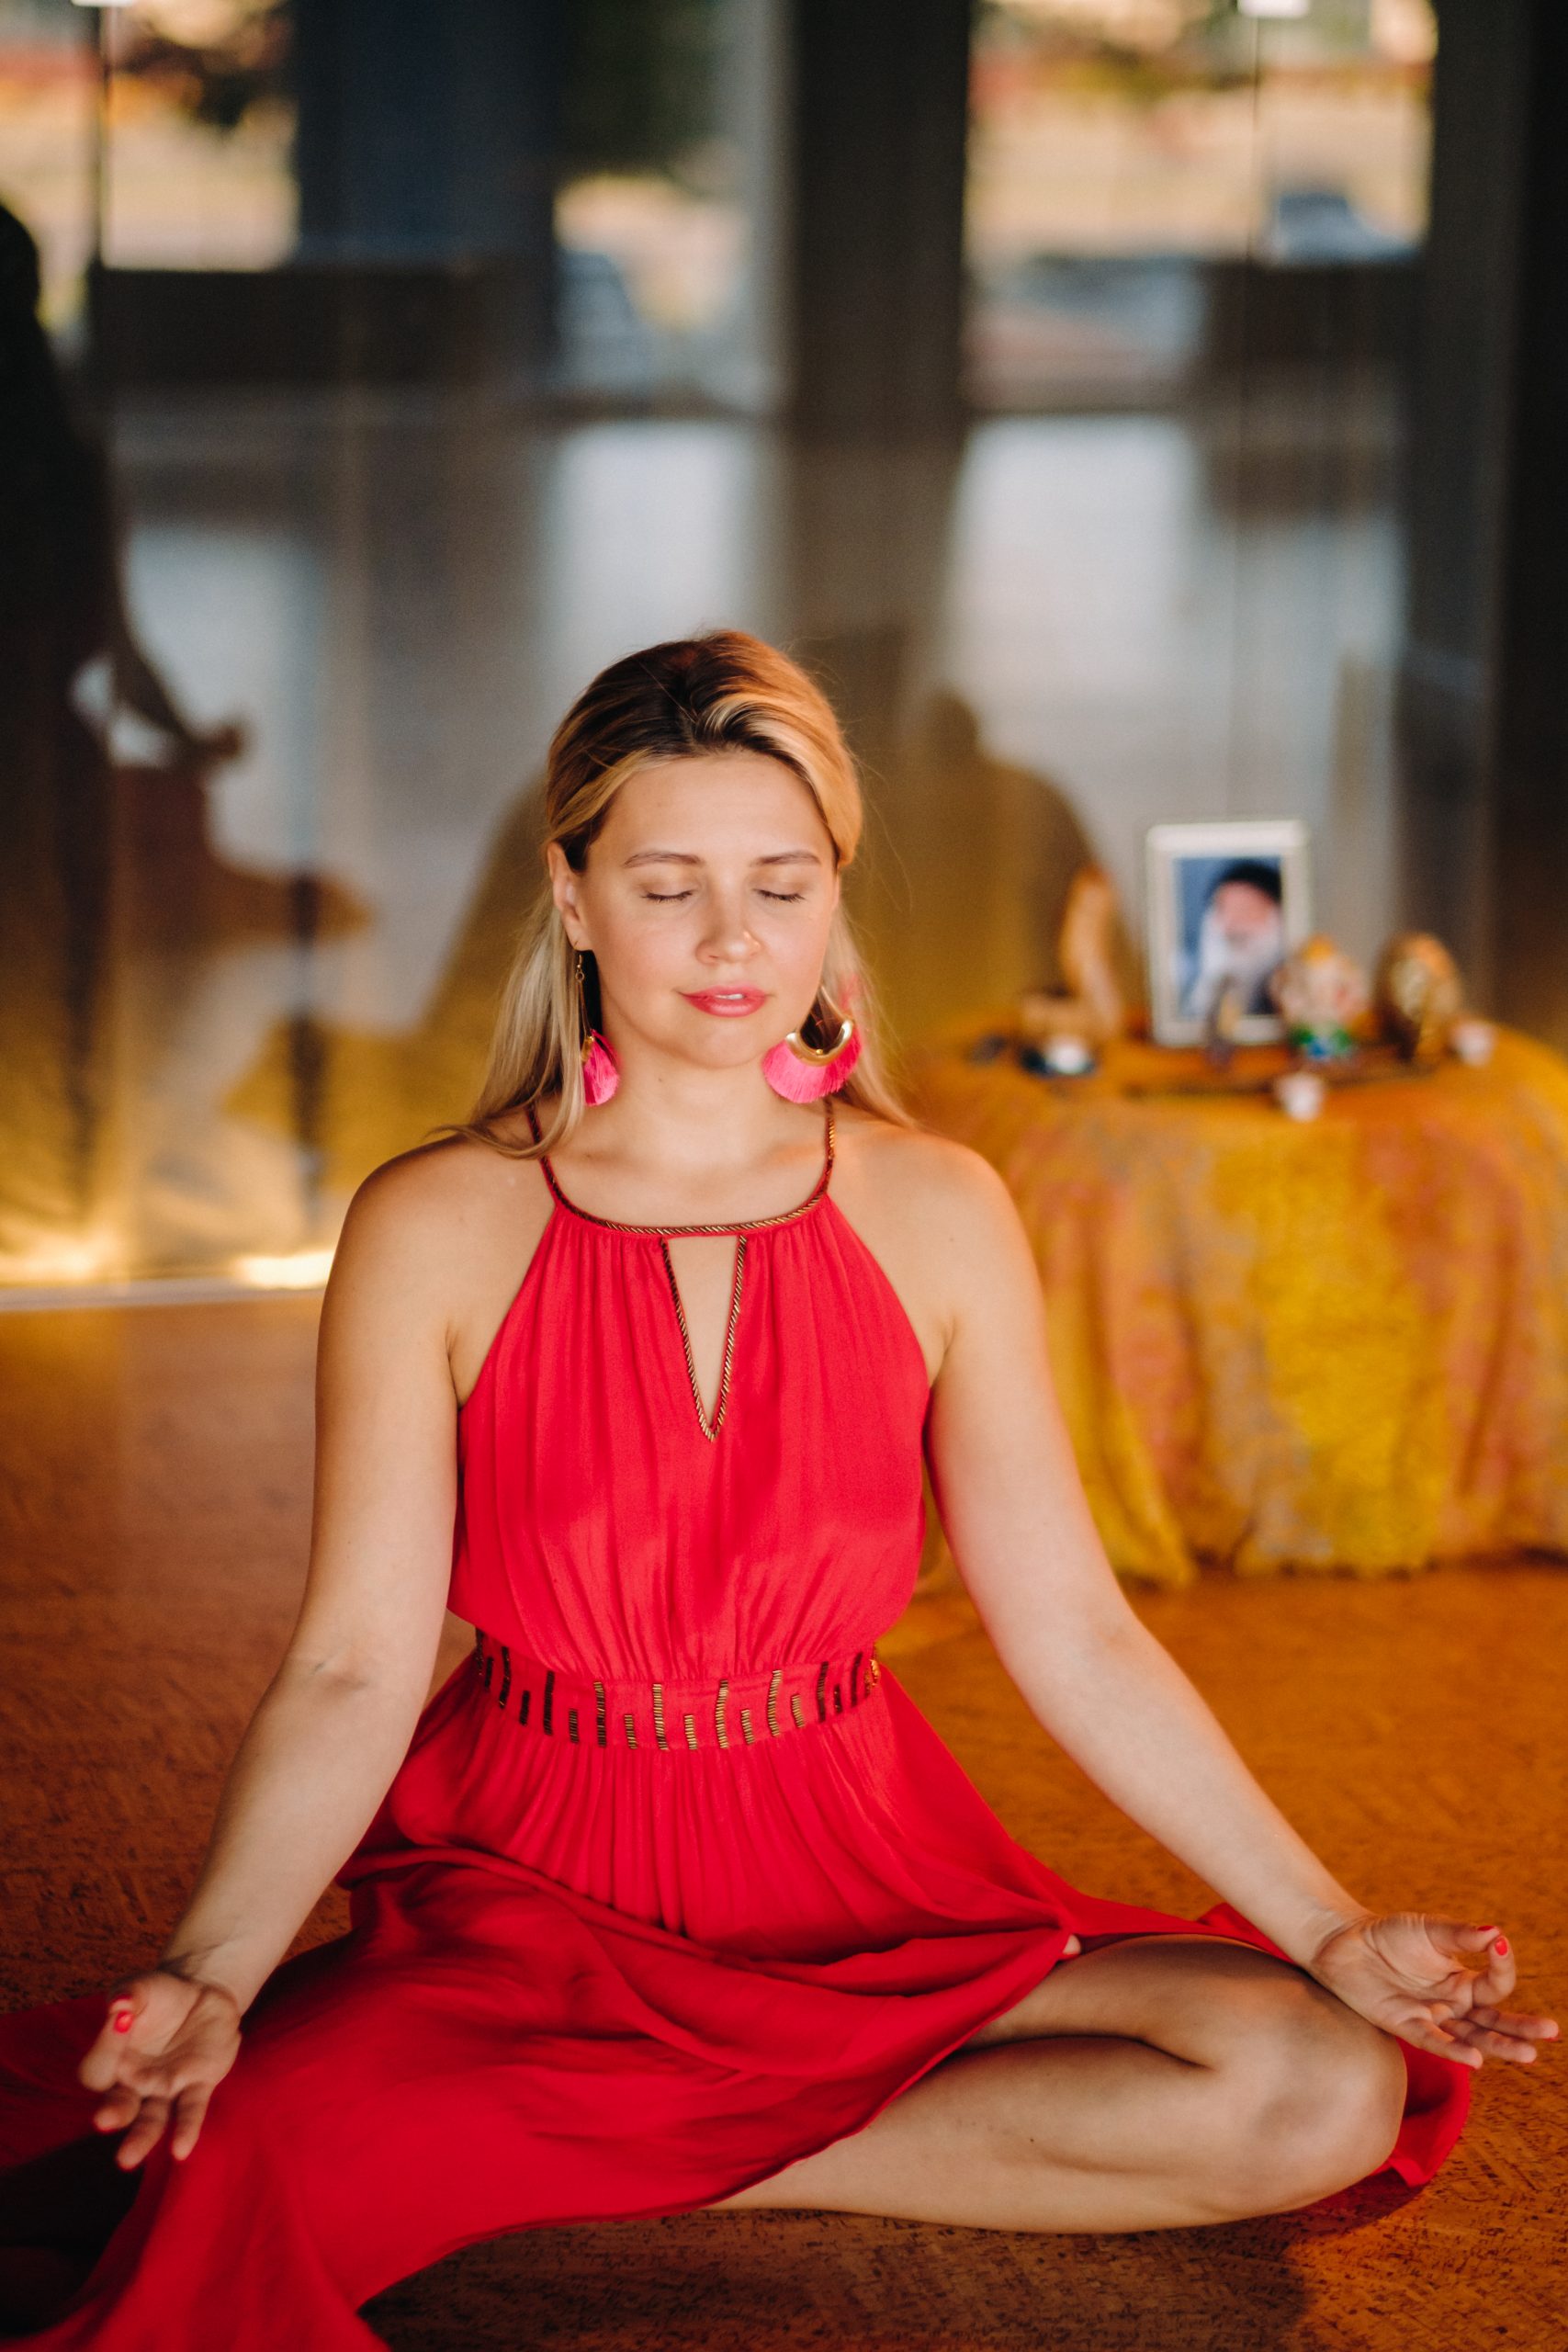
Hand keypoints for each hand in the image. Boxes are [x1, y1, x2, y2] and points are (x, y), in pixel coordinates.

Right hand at [76, 1969, 241, 2167]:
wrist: (200, 1995)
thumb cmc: (159, 1995)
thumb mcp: (142, 1986)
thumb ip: (129, 1993)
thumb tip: (119, 2004)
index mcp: (113, 2060)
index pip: (96, 2070)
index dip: (104, 2048)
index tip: (118, 2017)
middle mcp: (134, 2082)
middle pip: (117, 2105)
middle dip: (111, 2113)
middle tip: (104, 2121)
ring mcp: (165, 2088)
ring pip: (150, 2119)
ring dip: (140, 2138)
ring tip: (127, 2159)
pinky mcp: (197, 2086)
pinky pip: (190, 2111)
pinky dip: (186, 2129)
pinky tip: (181, 2150)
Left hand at [1306, 1912, 1559, 2069]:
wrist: (1344, 1942)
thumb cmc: (1389, 1935)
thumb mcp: (1429, 1930)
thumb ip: (1461, 1935)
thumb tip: (1496, 1932)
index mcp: (1461, 1981)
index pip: (1495, 1984)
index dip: (1502, 1965)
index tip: (1500, 1944)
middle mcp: (1451, 2005)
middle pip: (1493, 2021)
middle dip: (1521, 2028)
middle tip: (1551, 2032)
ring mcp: (1431, 2018)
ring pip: (1471, 2038)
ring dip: (1498, 2047)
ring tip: (1528, 2054)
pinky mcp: (1405, 2025)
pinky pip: (1433, 2042)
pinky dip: (1454, 2050)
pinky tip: (1475, 2058)